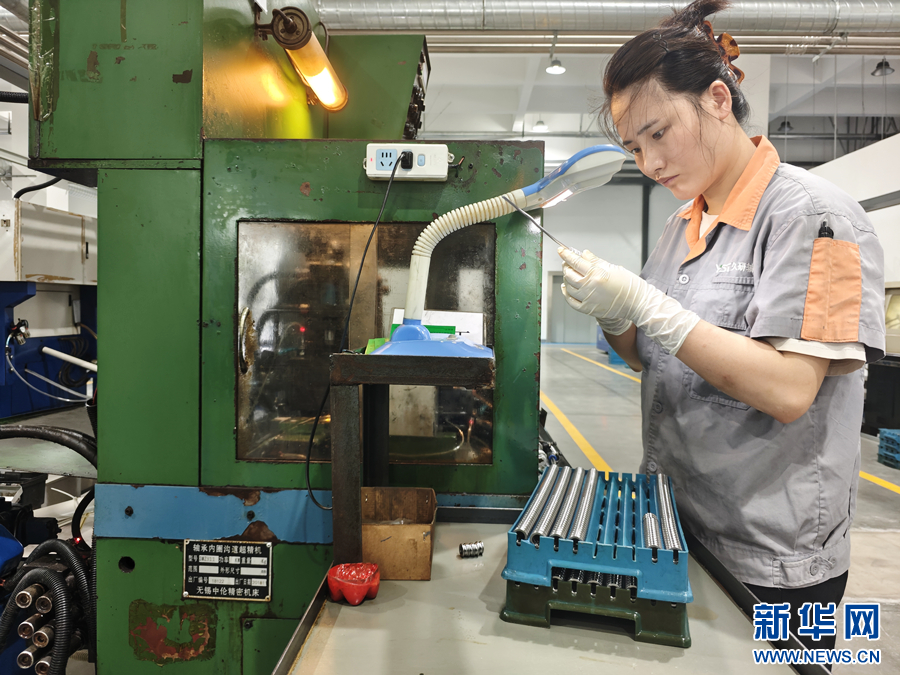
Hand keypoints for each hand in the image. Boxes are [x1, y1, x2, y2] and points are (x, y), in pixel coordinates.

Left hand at [558, 248, 699, 353]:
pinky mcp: (588, 309)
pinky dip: (566, 294)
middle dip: (566, 265)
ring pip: (568, 287)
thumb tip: (584, 254)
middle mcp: (590, 286)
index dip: (566, 254)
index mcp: (596, 274)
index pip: (575, 261)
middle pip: (569, 273)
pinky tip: (565, 288)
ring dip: (566, 278)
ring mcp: (588, 299)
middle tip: (567, 262)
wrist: (637, 303)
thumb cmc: (629, 285)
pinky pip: (571, 302)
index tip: (561, 250)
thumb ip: (596, 261)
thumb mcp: (613, 268)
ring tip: (568, 273)